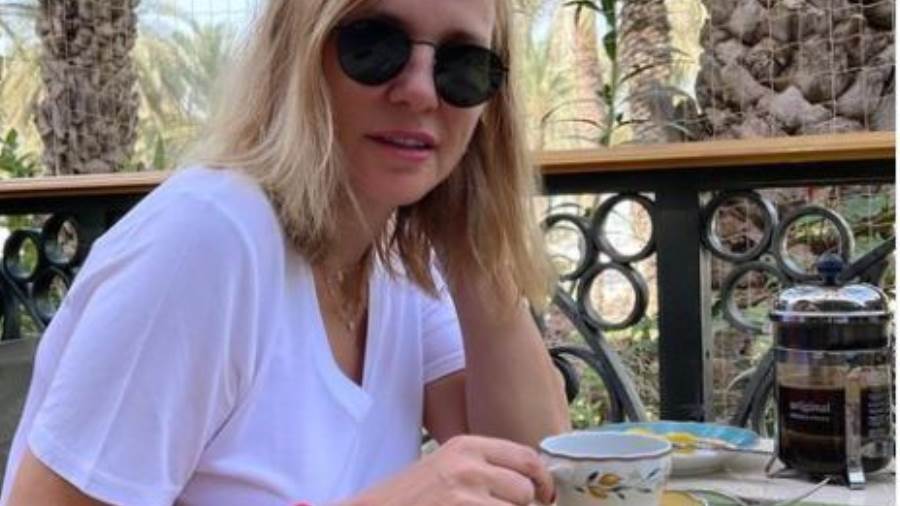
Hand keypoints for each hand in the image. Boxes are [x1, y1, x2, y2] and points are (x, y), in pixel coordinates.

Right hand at [346, 435, 554, 505]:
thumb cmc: (408, 498)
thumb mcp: (446, 468)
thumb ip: (483, 468)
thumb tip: (529, 484)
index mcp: (466, 446)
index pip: (526, 457)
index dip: (542, 480)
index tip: (545, 496)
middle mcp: (468, 466)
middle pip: (525, 489)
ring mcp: (464, 496)